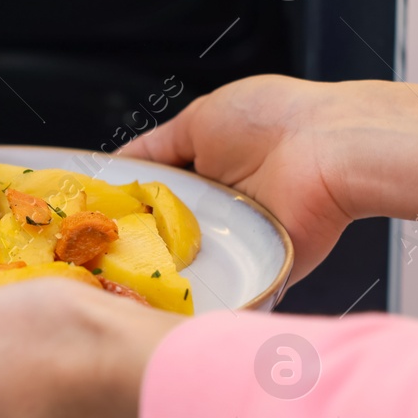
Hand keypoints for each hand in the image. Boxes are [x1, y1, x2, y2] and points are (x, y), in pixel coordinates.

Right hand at [121, 75, 417, 281]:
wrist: (330, 148)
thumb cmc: (274, 120)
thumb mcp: (199, 121)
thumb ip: (156, 149)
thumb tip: (116, 164)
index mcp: (204, 171)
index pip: (152, 198)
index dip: (121, 209)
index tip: (87, 221)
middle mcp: (218, 209)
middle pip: (164, 236)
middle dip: (134, 245)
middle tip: (96, 255)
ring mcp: (239, 241)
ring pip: (187, 267)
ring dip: (162, 271)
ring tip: (124, 280)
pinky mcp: (261, 268)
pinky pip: (225, 287)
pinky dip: (201, 293)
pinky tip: (167, 298)